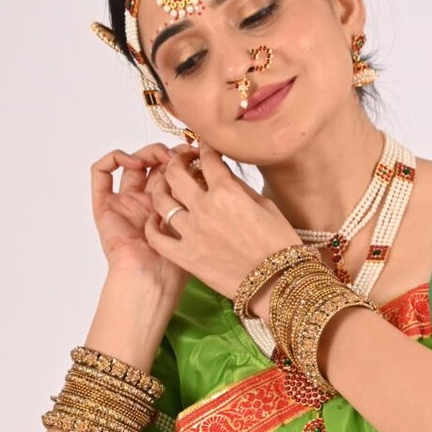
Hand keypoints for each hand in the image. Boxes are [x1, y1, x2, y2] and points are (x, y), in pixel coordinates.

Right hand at [90, 146, 186, 311]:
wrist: (151, 284)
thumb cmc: (176, 268)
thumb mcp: (196, 228)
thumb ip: (202, 203)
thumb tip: (216, 174)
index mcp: (166, 209)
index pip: (171, 173)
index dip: (182, 159)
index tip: (197, 154)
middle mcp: (144, 204)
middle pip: (152, 165)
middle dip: (166, 154)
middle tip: (180, 153)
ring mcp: (123, 204)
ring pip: (130, 164)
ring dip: (146, 153)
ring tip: (160, 157)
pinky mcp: (104, 207)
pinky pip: (99, 174)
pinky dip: (114, 159)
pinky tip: (134, 163)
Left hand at [140, 143, 300, 300]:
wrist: (277, 284)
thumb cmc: (279, 246)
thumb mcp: (266, 206)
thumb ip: (239, 187)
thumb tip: (223, 174)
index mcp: (227, 192)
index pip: (207, 158)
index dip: (204, 148)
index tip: (203, 148)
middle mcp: (205, 208)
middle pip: (176, 173)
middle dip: (177, 160)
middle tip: (181, 161)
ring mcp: (192, 233)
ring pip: (161, 201)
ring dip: (161, 188)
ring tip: (165, 187)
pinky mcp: (186, 257)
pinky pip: (157, 237)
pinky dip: (152, 226)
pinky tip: (155, 220)